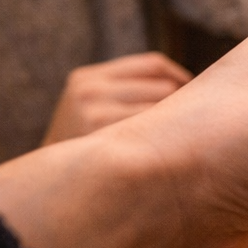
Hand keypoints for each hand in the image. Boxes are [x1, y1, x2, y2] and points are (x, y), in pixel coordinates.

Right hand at [42, 52, 191, 144]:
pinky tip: (168, 151)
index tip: (194, 92)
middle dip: (181, 104)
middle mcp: (89, 90)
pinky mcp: (102, 136)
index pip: (153, 64)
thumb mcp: (91, 107)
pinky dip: (166, 140)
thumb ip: (126, 91)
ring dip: (177, 124)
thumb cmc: (84, 144)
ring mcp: (93, 112)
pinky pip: (154, 132)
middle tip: (188, 123)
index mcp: (87, 77)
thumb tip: (191, 87)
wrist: (52, 184)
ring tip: (178, 138)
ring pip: (163, 109)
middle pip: (164, 87)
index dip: (179, 76)